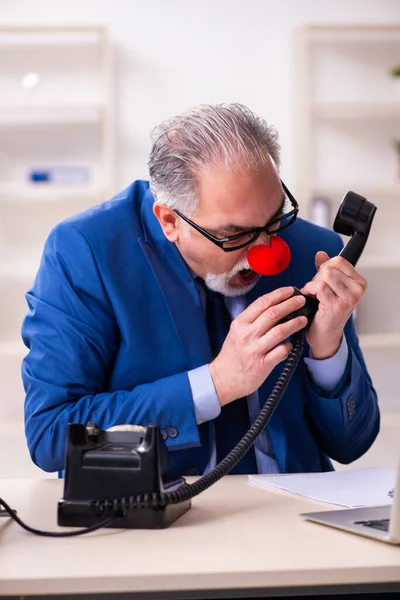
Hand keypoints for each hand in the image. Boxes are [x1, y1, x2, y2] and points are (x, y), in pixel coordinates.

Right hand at [209, 287, 306, 405]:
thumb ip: (253, 320)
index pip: (261, 303)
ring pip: (280, 331)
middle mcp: (247, 334)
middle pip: (272, 314)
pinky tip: (291, 345)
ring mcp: (254, 350)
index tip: (290, 290)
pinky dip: (289, 346)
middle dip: (290, 304)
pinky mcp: (262, 364)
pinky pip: (281, 351)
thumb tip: (275, 307)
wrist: (223, 379)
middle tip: (301, 300)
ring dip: (295, 323)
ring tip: (303, 320)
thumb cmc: (233, 354)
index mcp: (240, 323)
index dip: (278, 294)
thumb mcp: (237, 332)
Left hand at [301, 252, 366, 358]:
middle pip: (330, 268)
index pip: (339, 261)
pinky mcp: (337, 305)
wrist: (324, 336)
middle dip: (317, 277)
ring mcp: (349, 298)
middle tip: (316, 291)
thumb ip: (326, 269)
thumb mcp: (329, 287)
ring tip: (314, 295)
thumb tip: (320, 254)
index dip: (325, 267)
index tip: (322, 279)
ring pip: (324, 276)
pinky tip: (310, 298)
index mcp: (359, 283)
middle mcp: (357, 290)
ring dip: (313, 285)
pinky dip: (310, 290)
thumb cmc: (327, 313)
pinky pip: (319, 287)